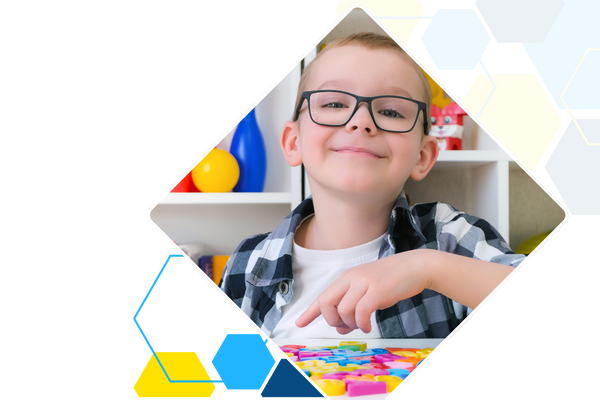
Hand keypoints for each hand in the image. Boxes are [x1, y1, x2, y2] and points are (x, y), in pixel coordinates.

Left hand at [295, 249, 431, 334]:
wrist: (416, 266)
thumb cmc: (393, 280)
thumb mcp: (369, 291)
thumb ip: (353, 307)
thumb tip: (341, 328)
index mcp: (347, 277)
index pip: (323, 295)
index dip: (310, 311)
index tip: (300, 322)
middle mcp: (352, 278)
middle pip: (326, 303)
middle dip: (332, 320)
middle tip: (346, 326)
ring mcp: (364, 282)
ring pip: (343, 310)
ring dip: (350, 324)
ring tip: (361, 325)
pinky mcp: (378, 290)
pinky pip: (361, 312)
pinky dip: (362, 324)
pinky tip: (368, 326)